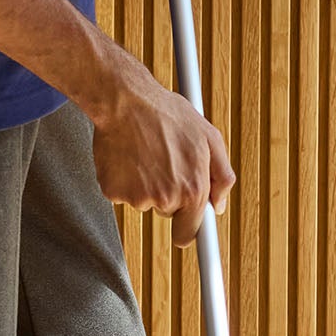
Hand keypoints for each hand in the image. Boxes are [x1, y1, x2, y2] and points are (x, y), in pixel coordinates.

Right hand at [90, 57, 234, 247]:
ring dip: (144, 182)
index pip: (189, 233)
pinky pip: (121, 193)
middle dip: (167, 192)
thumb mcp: (209, 137)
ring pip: (144, 200)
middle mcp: (166, 198)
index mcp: (193, 189)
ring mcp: (137, 197)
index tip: (186, 235)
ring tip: (146, 151)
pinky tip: (128, 155)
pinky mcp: (113, 191)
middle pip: (167, 212)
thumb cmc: (168, 114)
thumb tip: (219, 206)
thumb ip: (222, 177)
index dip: (188, 230)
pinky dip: (123, 178)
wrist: (126, 100)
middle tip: (163, 159)